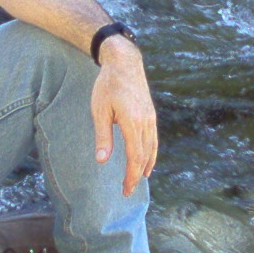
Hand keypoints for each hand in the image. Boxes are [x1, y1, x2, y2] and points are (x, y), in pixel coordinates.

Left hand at [90, 39, 157, 196]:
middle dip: (137, 176)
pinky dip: (151, 153)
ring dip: (145, 166)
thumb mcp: (100, 110)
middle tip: (128, 191)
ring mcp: (151, 118)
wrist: (124, 62)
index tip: (125, 190)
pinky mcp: (151, 114)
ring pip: (151, 149)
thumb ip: (103, 136)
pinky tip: (147, 160)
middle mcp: (146, 122)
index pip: (135, 157)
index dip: (131, 176)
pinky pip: (153, 139)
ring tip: (138, 179)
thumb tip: (102, 161)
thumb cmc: (107, 85)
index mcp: (133, 122)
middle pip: (144, 156)